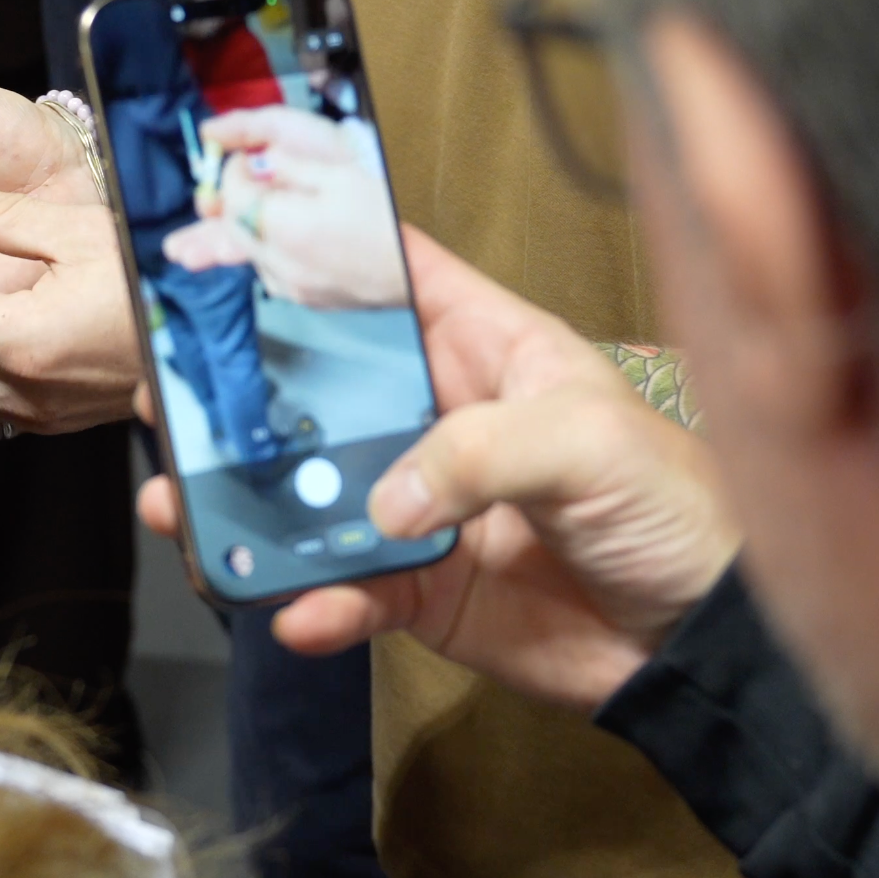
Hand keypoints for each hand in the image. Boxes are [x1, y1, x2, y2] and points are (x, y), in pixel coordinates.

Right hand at [137, 228, 737, 711]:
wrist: (707, 642)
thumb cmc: (678, 509)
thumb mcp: (589, 441)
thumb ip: (478, 451)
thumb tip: (382, 500)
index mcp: (492, 347)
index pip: (397, 276)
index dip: (324, 250)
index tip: (238, 235)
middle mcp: (447, 417)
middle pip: (325, 387)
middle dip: (246, 388)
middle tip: (170, 391)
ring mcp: (429, 506)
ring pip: (316, 492)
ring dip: (251, 502)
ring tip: (185, 506)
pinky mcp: (426, 591)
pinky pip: (350, 590)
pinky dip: (316, 603)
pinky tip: (296, 612)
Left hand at [160, 107, 409, 308]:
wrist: (415, 272)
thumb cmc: (383, 219)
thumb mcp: (338, 175)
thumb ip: (289, 165)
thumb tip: (257, 159)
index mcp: (280, 225)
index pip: (232, 194)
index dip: (233, 172)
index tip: (246, 159)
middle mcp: (274, 261)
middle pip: (231, 227)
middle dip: (232, 202)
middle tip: (243, 185)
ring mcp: (286, 285)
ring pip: (248, 251)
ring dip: (247, 229)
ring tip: (256, 218)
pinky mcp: (301, 299)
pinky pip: (268, 271)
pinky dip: (267, 252)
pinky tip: (288, 240)